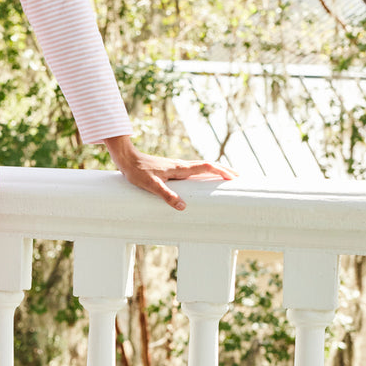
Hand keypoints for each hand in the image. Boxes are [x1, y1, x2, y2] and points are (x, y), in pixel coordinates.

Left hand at [103, 135, 236, 211]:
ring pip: (201, 166)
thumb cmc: (137, 172)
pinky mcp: (171, 168)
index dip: (220, 172)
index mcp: (180, 168)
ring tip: (225, 176)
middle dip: (223, 170)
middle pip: (207, 165)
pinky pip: (193, 169)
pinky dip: (204, 172)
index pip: (206, 167)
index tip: (233, 177)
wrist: (127, 159)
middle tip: (238, 176)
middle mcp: (181, 165)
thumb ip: (166, 195)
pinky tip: (202, 178)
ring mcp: (177, 166)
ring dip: (215, 170)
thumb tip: (183, 206)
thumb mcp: (151, 185)